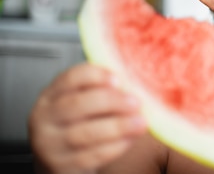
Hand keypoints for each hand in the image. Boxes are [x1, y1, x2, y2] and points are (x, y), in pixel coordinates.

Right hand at [28, 63, 146, 173]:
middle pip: (77, 105)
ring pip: (85, 133)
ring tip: (140, 122)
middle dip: (111, 102)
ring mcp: (50, 144)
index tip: (118, 79)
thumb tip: (133, 82)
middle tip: (136, 102)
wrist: (60, 159)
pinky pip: (92, 155)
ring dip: (117, 127)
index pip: (70, 78)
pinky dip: (116, 146)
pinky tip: (131, 138)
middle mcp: (45, 118)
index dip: (95, 76)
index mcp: (51, 95)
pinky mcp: (62, 165)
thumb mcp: (81, 101)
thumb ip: (101, 90)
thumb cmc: (78, 122)